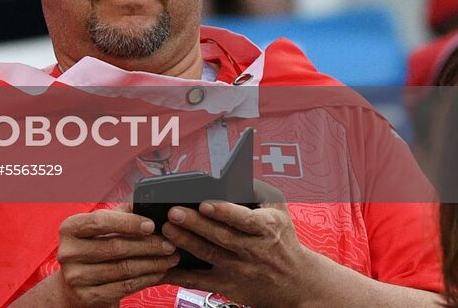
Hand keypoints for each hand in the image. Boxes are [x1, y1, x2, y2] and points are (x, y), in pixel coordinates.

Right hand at [52, 204, 177, 307]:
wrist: (75, 287)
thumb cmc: (92, 250)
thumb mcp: (99, 229)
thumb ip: (119, 214)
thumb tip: (144, 202)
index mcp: (69, 228)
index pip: (99, 222)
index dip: (128, 223)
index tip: (151, 224)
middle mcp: (68, 252)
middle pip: (115, 247)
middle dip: (148, 245)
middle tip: (169, 244)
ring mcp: (76, 276)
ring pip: (123, 268)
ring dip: (152, 263)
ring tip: (170, 258)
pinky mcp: (88, 296)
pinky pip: (125, 286)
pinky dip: (146, 279)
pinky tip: (158, 273)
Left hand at [160, 184, 319, 306]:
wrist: (297, 282)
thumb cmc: (281, 238)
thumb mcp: (279, 211)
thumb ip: (257, 191)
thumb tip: (233, 174)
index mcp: (266, 229)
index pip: (245, 220)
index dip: (224, 212)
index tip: (205, 203)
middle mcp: (253, 250)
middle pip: (221, 237)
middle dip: (196, 224)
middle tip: (174, 213)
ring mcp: (239, 270)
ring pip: (208, 255)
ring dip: (185, 243)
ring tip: (166, 229)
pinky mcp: (227, 285)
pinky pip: (199, 281)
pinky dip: (179, 275)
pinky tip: (161, 266)